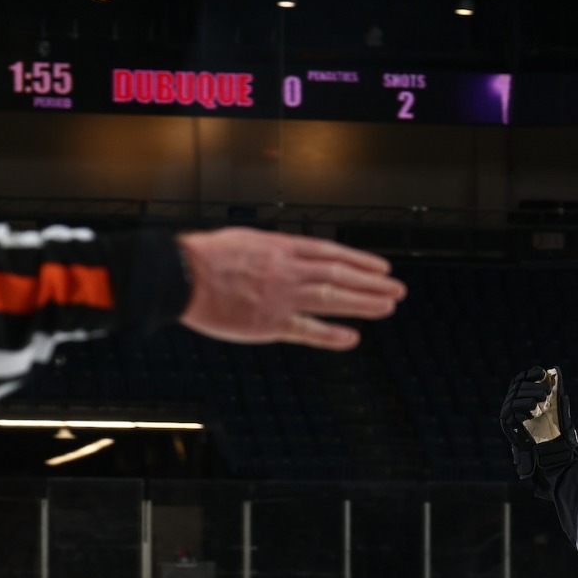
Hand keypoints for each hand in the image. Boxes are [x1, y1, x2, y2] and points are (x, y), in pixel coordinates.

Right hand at [178, 228, 405, 346]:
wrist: (179, 274)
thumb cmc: (204, 256)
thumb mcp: (246, 239)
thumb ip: (273, 250)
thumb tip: (291, 252)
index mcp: (281, 247)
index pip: (331, 253)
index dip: (360, 260)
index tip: (382, 267)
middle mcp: (287, 270)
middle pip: (340, 275)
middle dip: (372, 283)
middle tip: (398, 290)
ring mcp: (280, 297)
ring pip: (332, 298)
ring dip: (363, 303)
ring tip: (388, 307)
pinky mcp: (268, 323)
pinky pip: (307, 330)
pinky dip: (331, 335)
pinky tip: (352, 337)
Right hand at [498, 367, 576, 482]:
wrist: (551, 449)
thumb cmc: (554, 427)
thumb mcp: (556, 405)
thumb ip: (554, 390)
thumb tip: (554, 371)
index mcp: (524, 395)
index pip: (522, 378)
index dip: (531, 374)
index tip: (542, 373)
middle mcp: (513, 401)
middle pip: (519, 386)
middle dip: (534, 387)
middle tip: (547, 394)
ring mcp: (508, 412)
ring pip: (514, 397)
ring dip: (529, 397)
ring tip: (543, 402)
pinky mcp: (507, 422)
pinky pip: (511, 410)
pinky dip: (522, 408)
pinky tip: (533, 412)